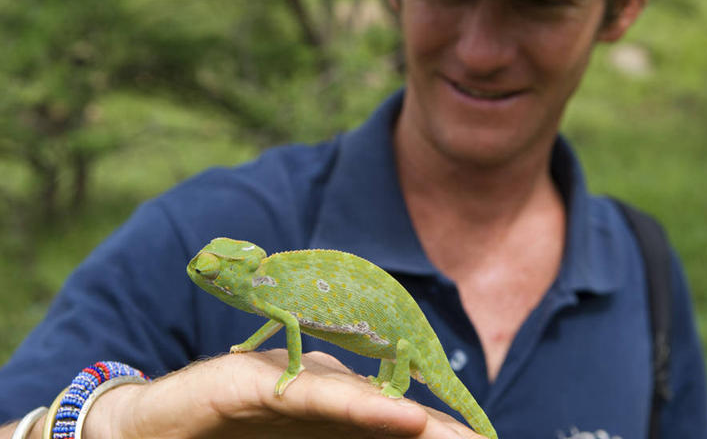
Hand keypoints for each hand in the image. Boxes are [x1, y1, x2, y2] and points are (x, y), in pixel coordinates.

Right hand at [82, 349, 485, 438]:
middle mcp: (320, 394)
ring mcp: (290, 385)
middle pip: (393, 416)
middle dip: (445, 434)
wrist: (150, 424)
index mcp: (331, 414)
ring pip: (365, 405)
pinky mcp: (255, 384)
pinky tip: (402, 418)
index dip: (441, 436)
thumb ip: (336, 436)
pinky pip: (315, 398)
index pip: (395, 424)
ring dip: (421, 425)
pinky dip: (361, 408)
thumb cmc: (224, 436)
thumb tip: (399, 429)